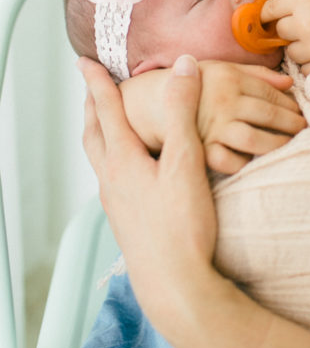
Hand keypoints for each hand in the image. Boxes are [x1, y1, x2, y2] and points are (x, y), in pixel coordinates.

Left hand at [80, 55, 218, 328]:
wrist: (174, 285)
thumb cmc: (181, 226)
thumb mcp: (186, 160)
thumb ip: (183, 111)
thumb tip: (184, 67)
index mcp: (123, 161)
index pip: (107, 110)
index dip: (98, 83)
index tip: (85, 63)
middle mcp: (112, 180)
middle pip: (93, 135)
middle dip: (91, 108)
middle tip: (90, 90)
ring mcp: (117, 203)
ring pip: (99, 159)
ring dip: (99, 134)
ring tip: (106, 125)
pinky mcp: (126, 221)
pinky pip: (110, 178)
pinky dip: (112, 159)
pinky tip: (129, 170)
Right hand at [196, 61, 305, 173]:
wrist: (156, 102)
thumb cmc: (198, 84)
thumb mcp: (224, 69)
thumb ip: (258, 74)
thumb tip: (290, 85)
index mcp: (230, 79)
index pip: (270, 94)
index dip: (290, 105)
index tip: (301, 113)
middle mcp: (223, 103)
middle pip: (268, 116)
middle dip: (291, 125)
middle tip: (302, 130)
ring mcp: (212, 128)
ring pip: (254, 140)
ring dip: (276, 145)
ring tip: (286, 145)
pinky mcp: (202, 150)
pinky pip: (230, 162)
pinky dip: (245, 163)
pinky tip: (254, 160)